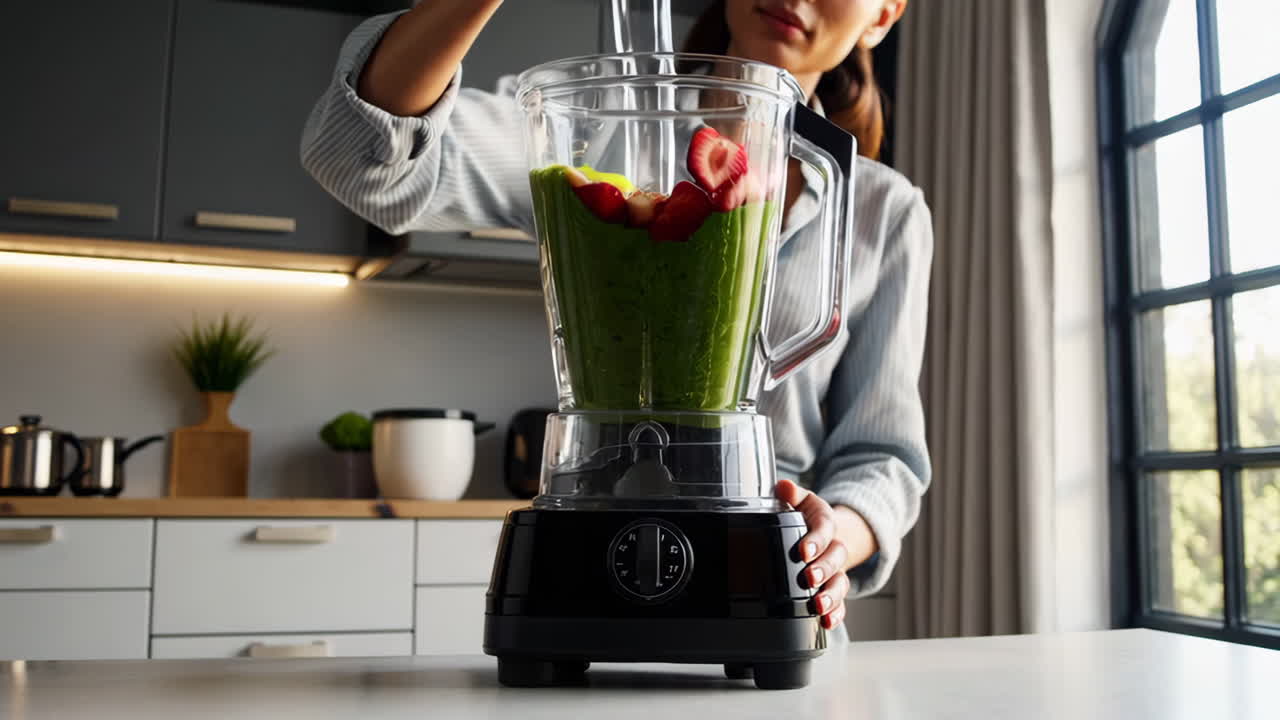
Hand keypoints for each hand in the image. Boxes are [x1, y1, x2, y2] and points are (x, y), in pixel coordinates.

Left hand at [774, 479, 877, 630]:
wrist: (825, 532)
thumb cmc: (807, 516)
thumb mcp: (801, 501)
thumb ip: (791, 494)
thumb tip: (782, 487)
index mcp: (825, 522)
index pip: (824, 529)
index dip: (816, 540)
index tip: (803, 551)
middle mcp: (834, 546)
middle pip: (836, 558)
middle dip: (823, 569)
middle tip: (809, 577)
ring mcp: (837, 569)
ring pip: (840, 582)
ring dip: (831, 595)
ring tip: (818, 605)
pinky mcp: (835, 587)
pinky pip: (841, 602)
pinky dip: (836, 613)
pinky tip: (826, 622)